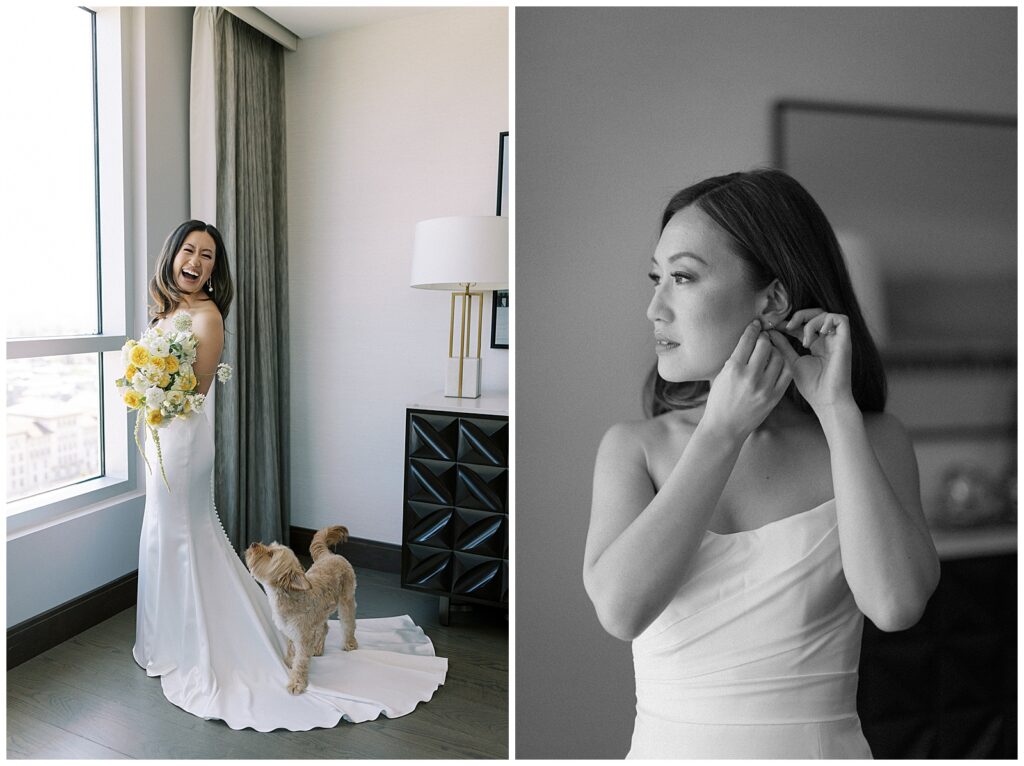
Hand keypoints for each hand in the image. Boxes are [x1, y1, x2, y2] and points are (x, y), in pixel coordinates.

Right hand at [703, 320, 793, 440]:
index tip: (755, 324)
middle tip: (763, 337)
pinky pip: (786, 373)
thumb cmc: (719, 401)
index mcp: (733, 369)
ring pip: (779, 357)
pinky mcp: (774, 397)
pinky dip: (783, 364)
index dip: (753, 328)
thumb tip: (748, 340)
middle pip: (765, 345)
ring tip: (770, 351)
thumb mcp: (720, 376)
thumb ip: (734, 359)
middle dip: (764, 337)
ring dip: (775, 350)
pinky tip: (778, 364)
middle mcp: (750, 376)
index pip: (747, 340)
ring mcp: (764, 387)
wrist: (725, 427)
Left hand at [767, 308, 853, 412]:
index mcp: (816, 344)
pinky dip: (825, 322)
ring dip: (810, 321)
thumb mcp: (791, 362)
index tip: (772, 325)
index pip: (803, 324)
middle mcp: (827, 340)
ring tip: (803, 341)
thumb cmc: (811, 386)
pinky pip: (840, 319)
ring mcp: (837, 340)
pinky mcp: (846, 342)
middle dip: (798, 315)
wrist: (826, 400)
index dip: (788, 321)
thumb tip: (770, 332)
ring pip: (826, 314)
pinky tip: (815, 338)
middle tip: (785, 326)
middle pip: (816, 314)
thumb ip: (782, 346)